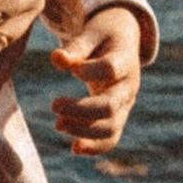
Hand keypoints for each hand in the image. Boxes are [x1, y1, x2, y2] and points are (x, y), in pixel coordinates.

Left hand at [49, 5, 145, 156]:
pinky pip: (111, 138)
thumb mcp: (92, 33)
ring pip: (111, 127)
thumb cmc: (104, 36)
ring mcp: (125, 105)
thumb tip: (56, 59)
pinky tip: (74, 148)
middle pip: (111, 106)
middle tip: (53, 104)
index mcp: (125, 60)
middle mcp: (128, 86)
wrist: (124, 42)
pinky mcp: (118, 117)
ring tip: (58, 125)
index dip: (90, 71)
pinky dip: (95, 147)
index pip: (111, 69)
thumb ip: (76, 46)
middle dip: (81, 110)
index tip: (71, 70)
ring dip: (84, 130)